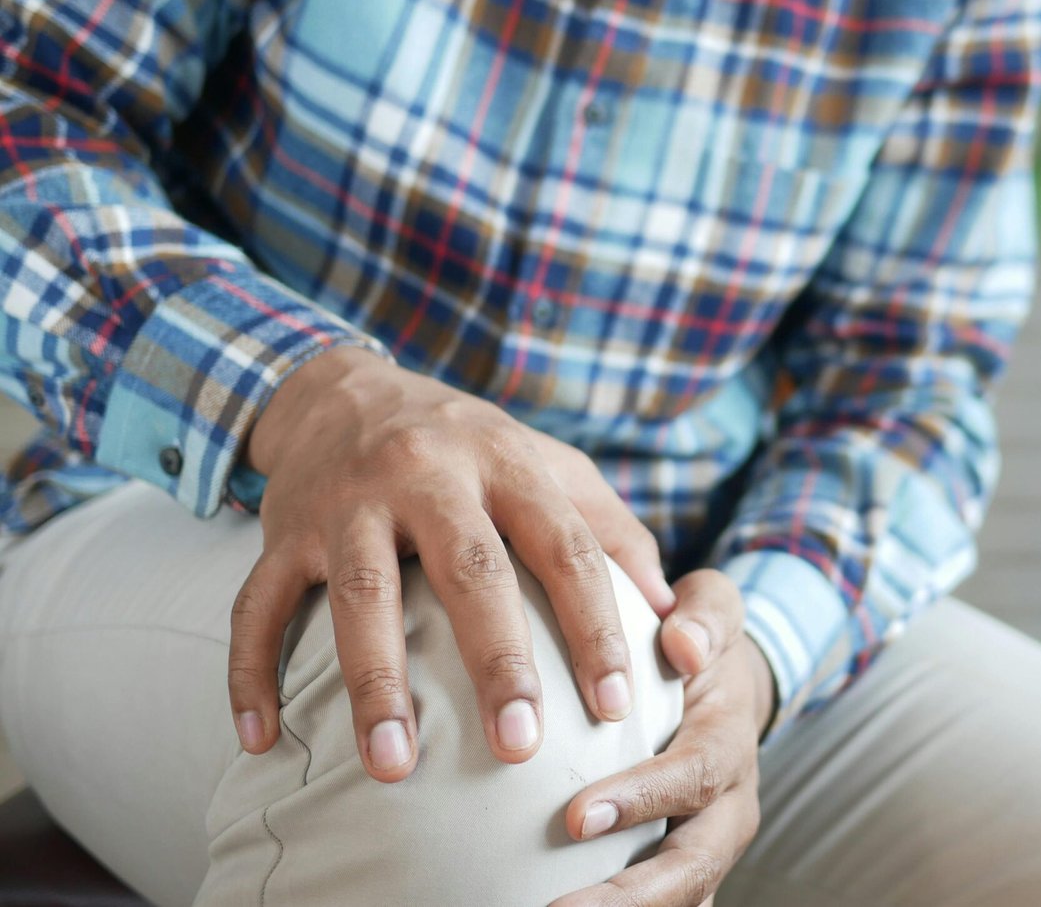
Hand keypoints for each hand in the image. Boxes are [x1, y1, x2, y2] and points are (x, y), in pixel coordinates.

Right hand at [227, 346, 675, 781]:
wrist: (346, 390)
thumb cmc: (472, 448)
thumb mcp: (551, 468)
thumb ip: (614, 535)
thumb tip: (672, 617)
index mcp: (506, 464)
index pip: (564, 549)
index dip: (595, 629)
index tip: (616, 707)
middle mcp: (429, 475)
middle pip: (470, 572)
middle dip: (498, 662)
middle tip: (521, 747)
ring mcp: (350, 502)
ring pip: (360, 596)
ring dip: (376, 686)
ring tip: (394, 767)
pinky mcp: (284, 529)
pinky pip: (259, 605)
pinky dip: (250, 672)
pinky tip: (260, 740)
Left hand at [554, 570, 775, 906]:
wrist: (727, 684)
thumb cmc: (701, 641)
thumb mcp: (714, 607)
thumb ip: (705, 613)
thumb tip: (684, 643)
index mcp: (730, 743)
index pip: (694, 777)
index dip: (642, 799)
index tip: (574, 817)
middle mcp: (728, 808)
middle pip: (693, 866)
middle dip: (631, 898)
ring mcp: (709, 845)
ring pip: (683, 899)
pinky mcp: (684, 869)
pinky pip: (664, 906)